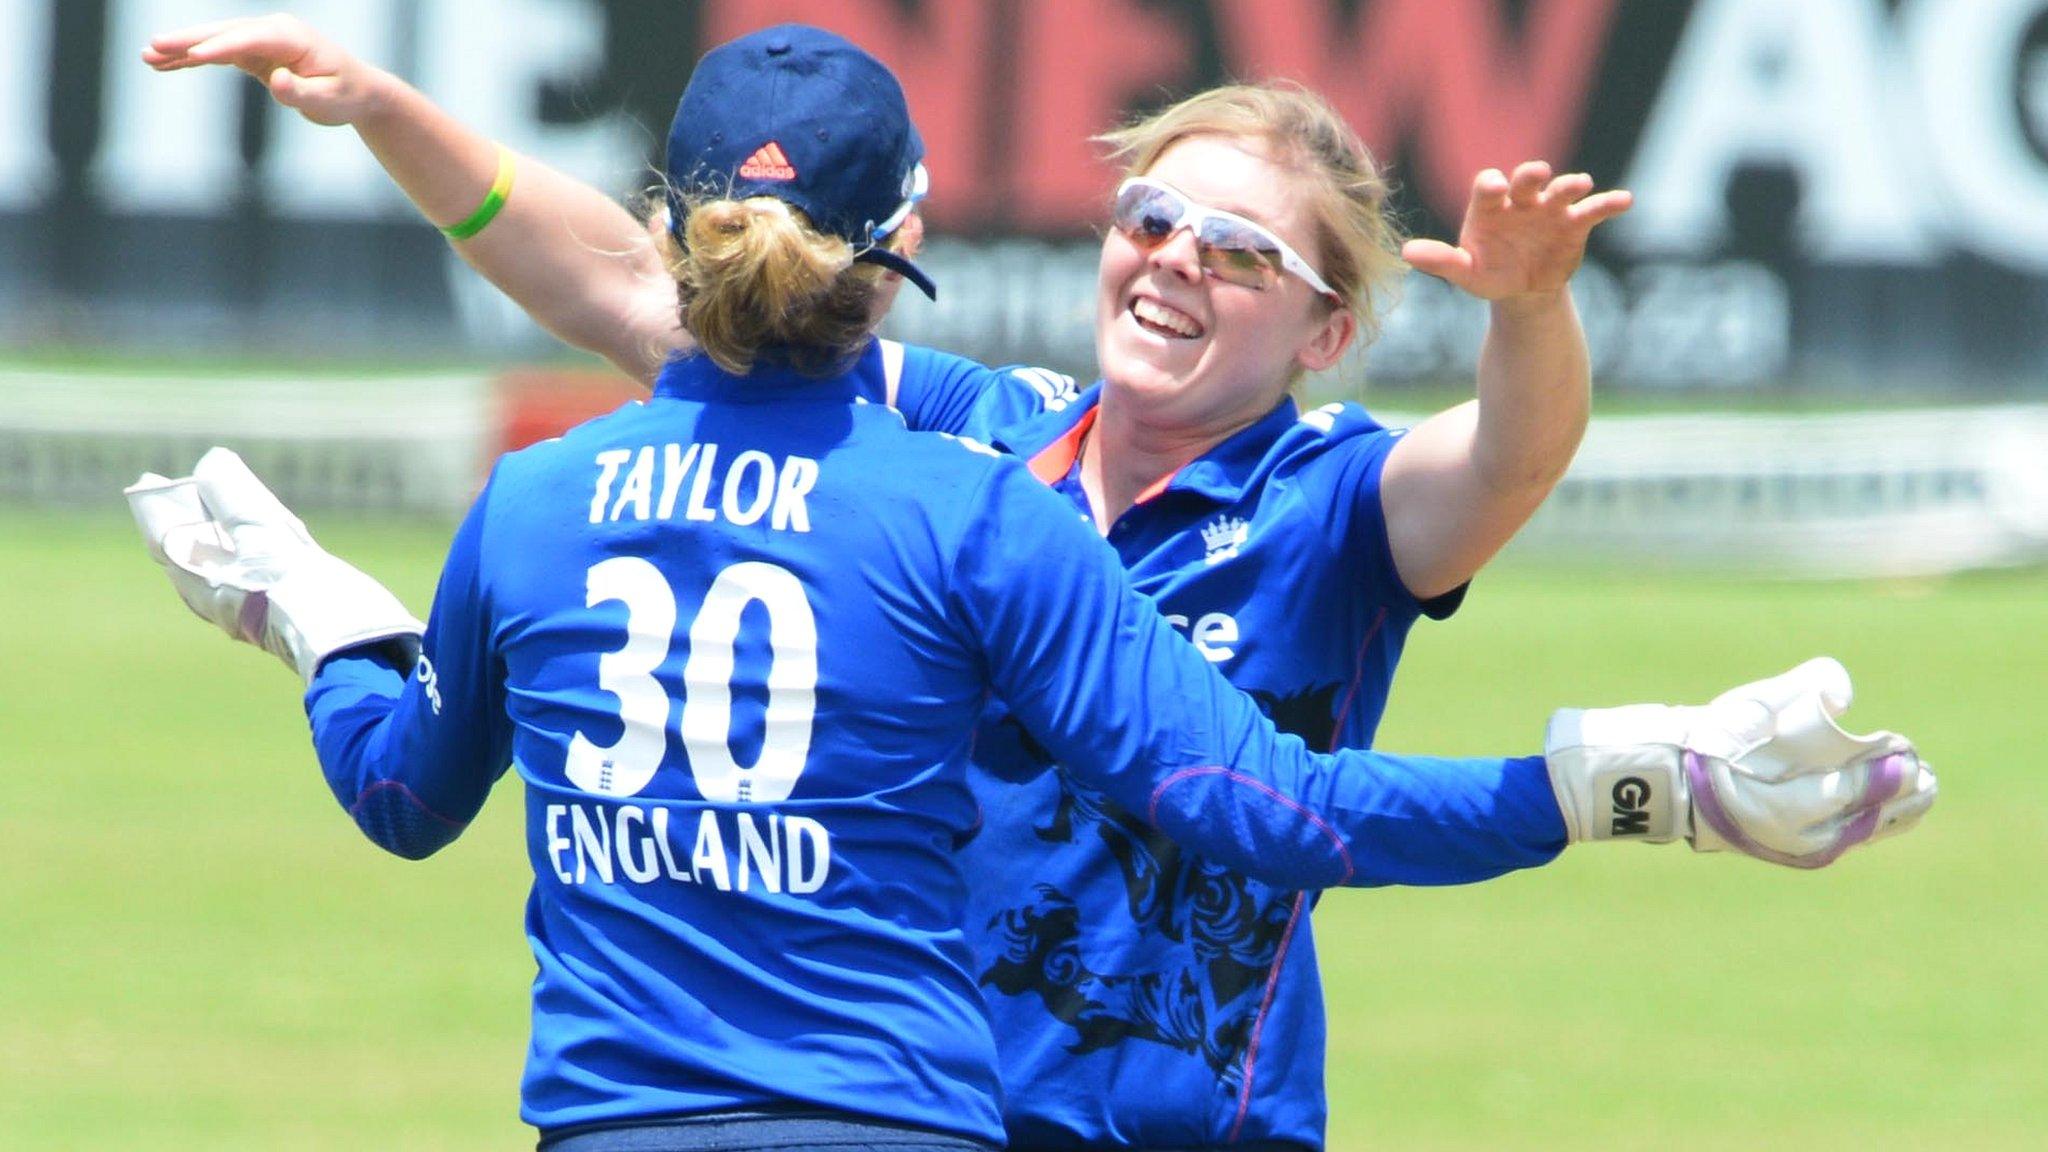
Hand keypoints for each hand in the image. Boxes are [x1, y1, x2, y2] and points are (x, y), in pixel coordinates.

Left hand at [126, 448, 421, 682]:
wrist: (347, 641)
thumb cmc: (296, 589)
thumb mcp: (260, 532)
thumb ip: (232, 495)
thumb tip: (211, 463)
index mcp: (204, 583)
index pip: (167, 537)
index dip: (158, 506)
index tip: (149, 481)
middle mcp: (223, 598)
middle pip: (193, 550)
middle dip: (188, 518)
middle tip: (179, 488)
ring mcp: (254, 605)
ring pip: (226, 561)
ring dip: (222, 532)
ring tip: (222, 508)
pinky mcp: (285, 608)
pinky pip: (256, 571)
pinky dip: (252, 547)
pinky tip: (267, 540)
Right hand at [142, 14, 387, 127]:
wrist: (358, 91)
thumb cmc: (346, 96)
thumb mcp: (329, 101)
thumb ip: (301, 93)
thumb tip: (277, 82)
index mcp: (292, 37)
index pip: (250, 39)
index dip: (222, 47)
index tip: (196, 56)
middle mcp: (273, 31)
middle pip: (224, 33)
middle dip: (188, 40)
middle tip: (153, 46)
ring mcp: (261, 40)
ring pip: (216, 41)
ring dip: (182, 49)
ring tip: (148, 56)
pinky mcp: (255, 53)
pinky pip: (219, 54)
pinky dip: (194, 59)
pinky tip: (166, 65)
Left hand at [1402, 161, 1631, 301]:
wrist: (1522, 290)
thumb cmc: (1489, 274)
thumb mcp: (1465, 272)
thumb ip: (1440, 260)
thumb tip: (1406, 253)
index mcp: (1490, 207)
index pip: (1488, 186)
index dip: (1491, 184)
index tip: (1496, 187)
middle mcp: (1521, 201)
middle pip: (1526, 180)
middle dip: (1530, 174)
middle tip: (1536, 173)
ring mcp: (1550, 209)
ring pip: (1561, 189)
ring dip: (1570, 184)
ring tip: (1579, 185)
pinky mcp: (1575, 223)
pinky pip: (1594, 210)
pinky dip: (1608, 203)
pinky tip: (1624, 200)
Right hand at [1544, 658, 1936, 867]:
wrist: (1653, 781)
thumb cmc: (1699, 740)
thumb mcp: (1746, 708)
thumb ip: (1798, 690)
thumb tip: (1843, 693)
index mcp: (1774, 806)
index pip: (1842, 791)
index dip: (1879, 773)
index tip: (1905, 751)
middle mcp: (1785, 835)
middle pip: (1858, 819)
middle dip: (1895, 797)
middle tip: (1924, 773)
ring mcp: (1785, 846)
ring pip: (1853, 833)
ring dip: (1890, 814)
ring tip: (1920, 792)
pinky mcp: (1784, 848)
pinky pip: (1839, 839)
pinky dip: (1867, 824)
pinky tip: (1888, 812)